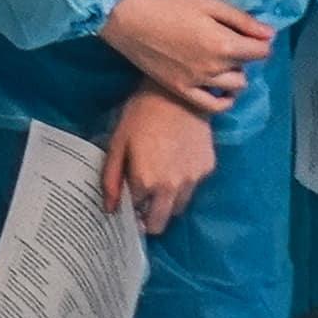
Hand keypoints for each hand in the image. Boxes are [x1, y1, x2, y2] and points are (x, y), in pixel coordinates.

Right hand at [101, 0, 272, 113]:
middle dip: (245, 54)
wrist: (126, 19)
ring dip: (235, 73)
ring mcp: (198, 82)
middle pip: (248, 67)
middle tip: (229, 39)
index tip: (250, 32)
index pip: (262, 51)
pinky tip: (221, 87)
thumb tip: (269, 34)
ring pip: (235, 86)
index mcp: (225, 44)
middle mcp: (215, 68)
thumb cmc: (167, 5)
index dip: (260, 40)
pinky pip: (214, 105)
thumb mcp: (208, 3)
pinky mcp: (182, 90)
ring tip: (221, 59)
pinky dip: (224, 99)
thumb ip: (242, 20)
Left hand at [105, 83, 215, 229]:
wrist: (177, 93)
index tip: (126, 205)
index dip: (129, 211)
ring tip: (158, 183)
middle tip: (141, 206)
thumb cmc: (140, 115)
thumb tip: (110, 209)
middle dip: (148, 220)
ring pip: (178, 208)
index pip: (135, 214)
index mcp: (146, 182)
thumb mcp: (118, 144)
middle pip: (160, 223)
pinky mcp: (207, 168)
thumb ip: (111, 180)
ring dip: (166, 204)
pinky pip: (193, 188)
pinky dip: (183, 185)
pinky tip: (175, 164)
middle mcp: (172, 188)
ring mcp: (193, 179)